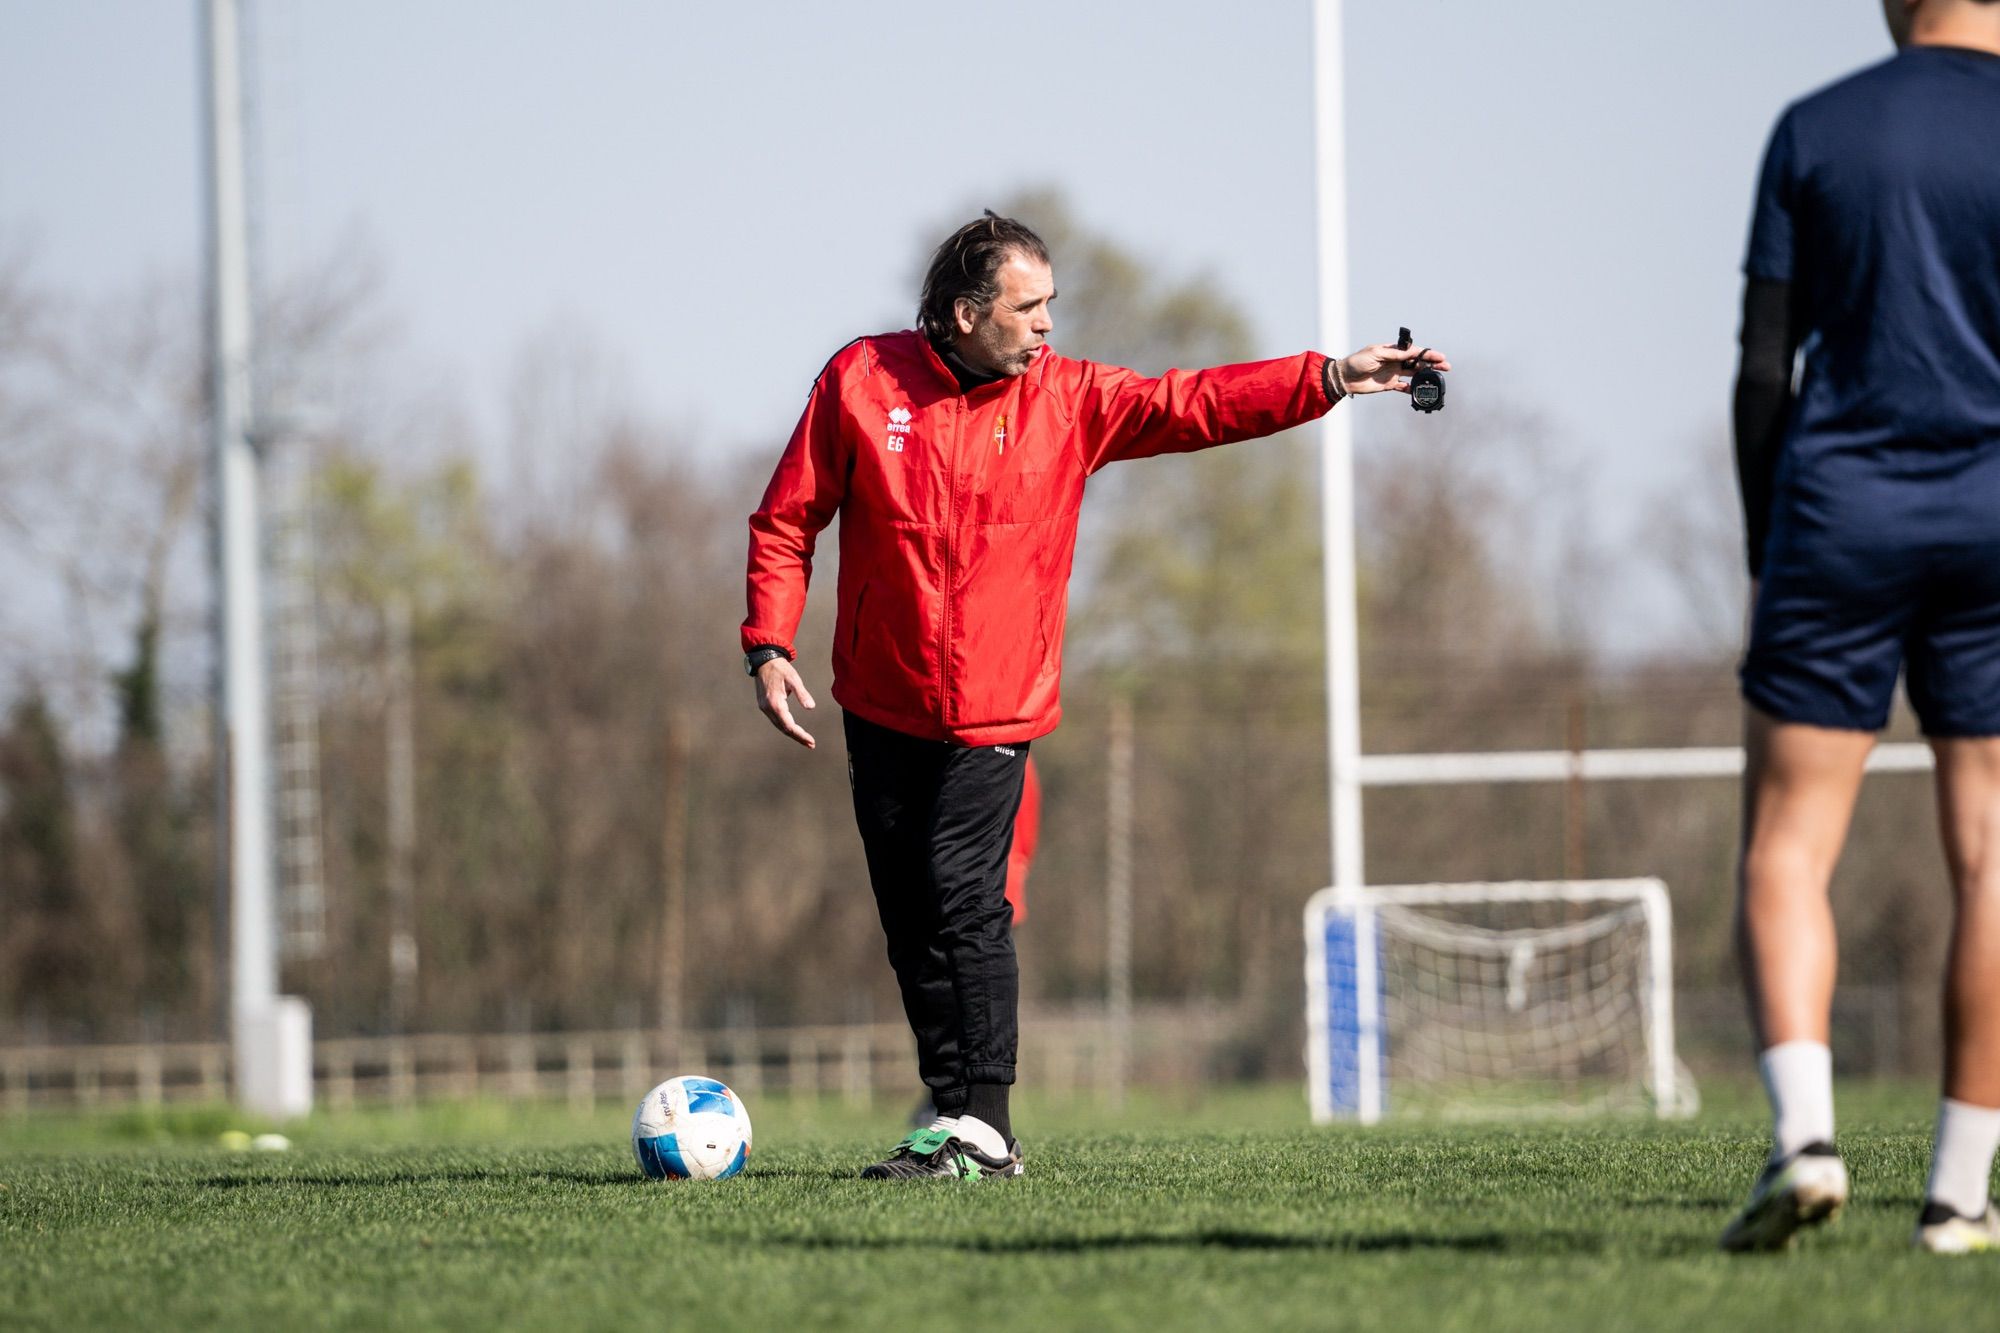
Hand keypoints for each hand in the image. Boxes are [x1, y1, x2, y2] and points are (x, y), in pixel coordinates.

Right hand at [754, 657, 816, 748]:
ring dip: (792, 733)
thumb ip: (802, 694)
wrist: (764, 661)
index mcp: (775, 703)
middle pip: (784, 729)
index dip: (800, 735)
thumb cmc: (780, 668)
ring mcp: (764, 707)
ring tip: (805, 740)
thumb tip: (811, 707)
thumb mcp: (794, 679)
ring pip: (779, 725)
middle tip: (811, 744)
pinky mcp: (764, 705)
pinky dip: (785, 726)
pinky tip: (794, 729)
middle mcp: (768, 708)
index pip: (789, 725)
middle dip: (798, 737)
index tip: (811, 741)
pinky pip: (776, 720)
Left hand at [1334, 341, 1452, 395]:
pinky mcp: (1389, 385)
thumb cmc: (1357, 362)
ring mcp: (1393, 373)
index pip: (1414, 351)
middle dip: (1432, 364)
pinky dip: (1413, 389)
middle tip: (1446, 367)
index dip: (1427, 354)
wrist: (1344, 378)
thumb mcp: (1375, 354)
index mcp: (1393, 351)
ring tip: (1438, 378)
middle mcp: (1395, 361)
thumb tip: (1411, 352)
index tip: (1439, 356)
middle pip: (1418, 362)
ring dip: (1426, 375)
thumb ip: (1394, 354)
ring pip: (1414, 374)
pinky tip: (1421, 391)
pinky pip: (1404, 387)